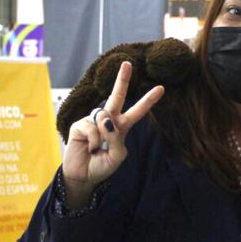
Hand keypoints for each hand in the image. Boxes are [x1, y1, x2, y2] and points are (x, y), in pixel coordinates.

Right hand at [62, 61, 163, 208]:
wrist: (83, 177)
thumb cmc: (102, 166)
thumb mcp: (118, 156)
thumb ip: (117, 138)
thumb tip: (106, 121)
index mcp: (122, 127)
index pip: (137, 112)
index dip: (148, 100)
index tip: (161, 88)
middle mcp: (108, 120)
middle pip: (117, 97)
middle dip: (122, 80)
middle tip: (127, 64)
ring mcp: (93, 121)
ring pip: (103, 116)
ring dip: (104, 134)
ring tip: (98, 148)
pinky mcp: (79, 125)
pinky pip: (91, 127)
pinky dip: (93, 140)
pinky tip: (89, 148)